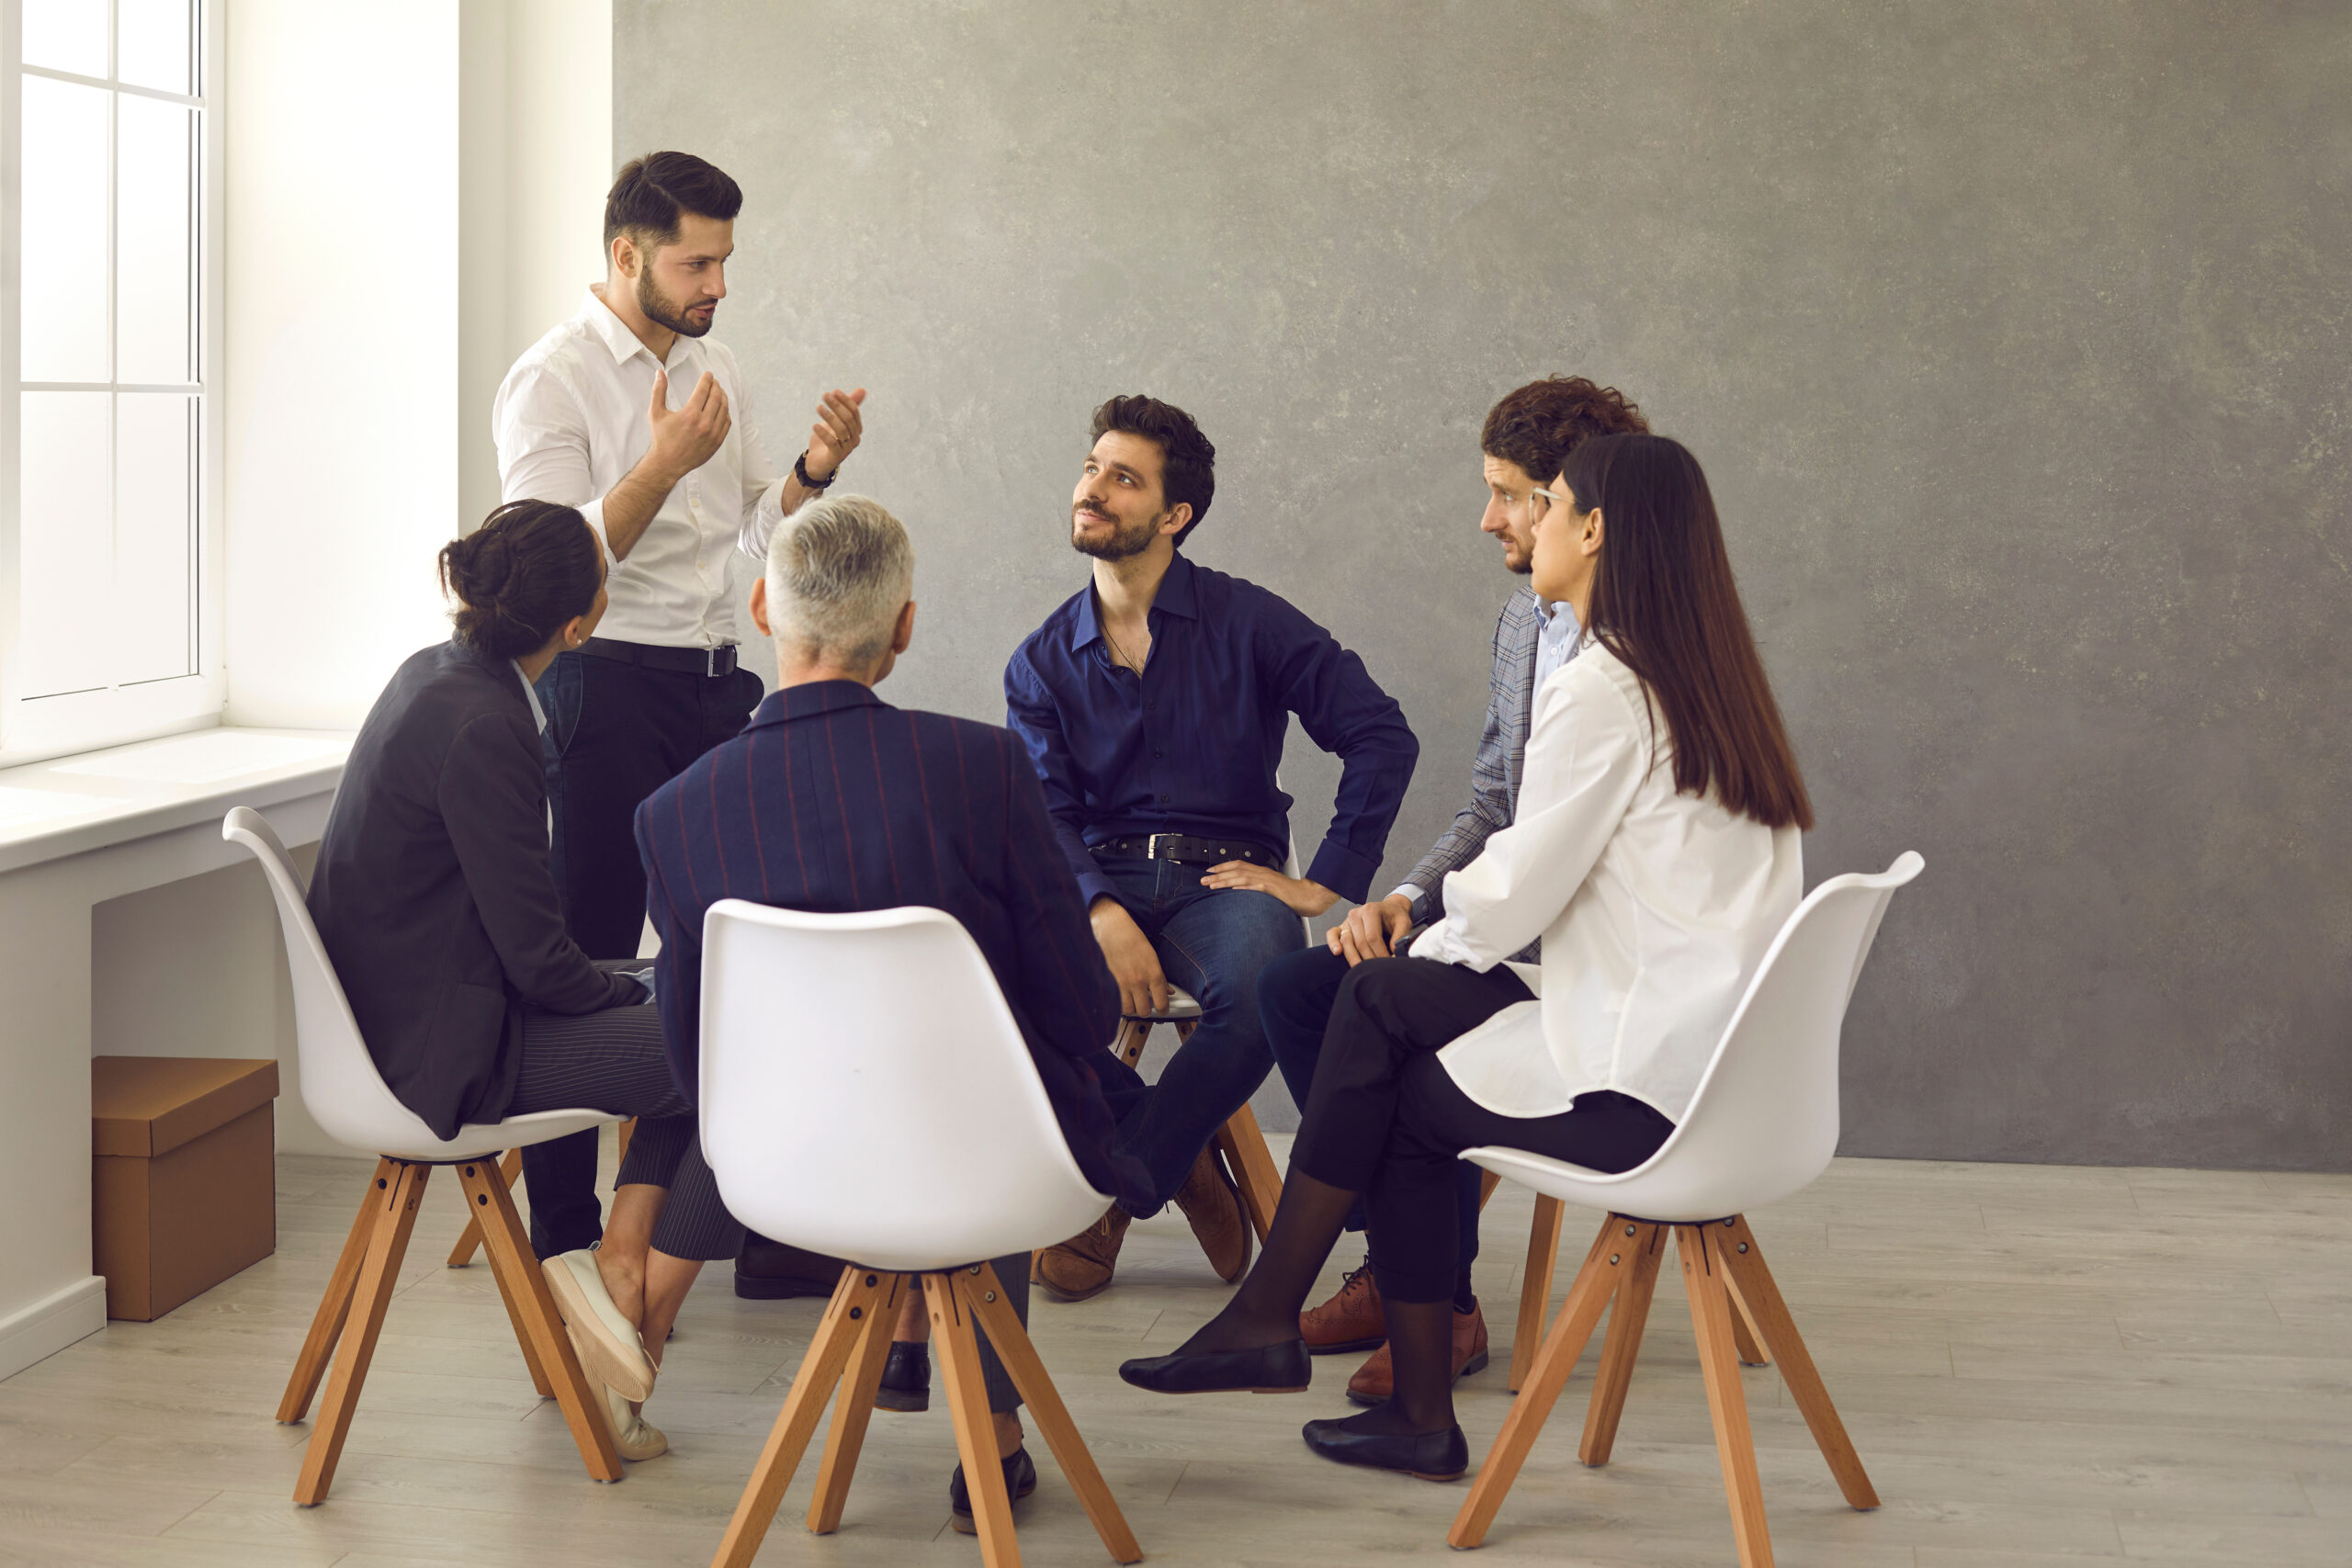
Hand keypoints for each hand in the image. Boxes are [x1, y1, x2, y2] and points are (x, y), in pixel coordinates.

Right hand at [645, 367, 729, 483]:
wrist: (668, 463)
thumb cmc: (661, 438)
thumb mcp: (656, 413)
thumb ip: (658, 391)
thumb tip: (659, 372)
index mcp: (690, 414)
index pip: (704, 390)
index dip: (707, 379)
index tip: (708, 374)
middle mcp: (704, 423)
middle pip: (716, 397)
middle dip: (716, 386)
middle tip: (714, 381)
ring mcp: (713, 433)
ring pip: (724, 409)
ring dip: (723, 397)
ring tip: (719, 391)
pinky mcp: (717, 442)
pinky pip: (727, 423)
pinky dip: (726, 412)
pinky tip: (722, 407)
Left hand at [804, 387, 866, 480]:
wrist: (817, 462)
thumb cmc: (827, 439)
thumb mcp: (836, 420)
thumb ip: (847, 407)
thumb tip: (862, 390)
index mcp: (856, 429)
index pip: (854, 412)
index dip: (845, 401)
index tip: (834, 391)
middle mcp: (854, 439)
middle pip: (848, 419)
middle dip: (837, 405)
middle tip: (825, 396)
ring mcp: (846, 449)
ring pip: (841, 429)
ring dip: (829, 416)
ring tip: (819, 407)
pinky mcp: (836, 457)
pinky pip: (832, 443)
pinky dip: (823, 433)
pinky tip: (814, 425)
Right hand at [1090, 897, 1168, 1016]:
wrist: (1110, 927)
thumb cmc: (1131, 937)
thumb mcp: (1152, 956)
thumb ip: (1160, 977)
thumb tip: (1168, 991)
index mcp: (1153, 973)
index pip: (1162, 1003)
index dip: (1163, 1010)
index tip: (1162, 1010)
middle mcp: (1138, 981)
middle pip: (1144, 1011)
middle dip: (1146, 1010)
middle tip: (1145, 1004)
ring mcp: (1122, 983)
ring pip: (1129, 1010)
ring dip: (1131, 1007)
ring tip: (1132, 1000)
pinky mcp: (1108, 983)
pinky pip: (1115, 1002)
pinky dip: (1118, 1003)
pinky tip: (1120, 996)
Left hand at [1198, 861, 1337, 917]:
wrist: (1310, 896)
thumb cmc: (1292, 895)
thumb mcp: (1271, 888)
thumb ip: (1258, 887)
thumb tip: (1242, 890)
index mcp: (1262, 872)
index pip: (1238, 865)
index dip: (1222, 867)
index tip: (1210, 871)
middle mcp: (1263, 874)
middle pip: (1236, 870)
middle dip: (1217, 874)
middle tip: (1203, 880)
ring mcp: (1267, 881)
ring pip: (1241, 877)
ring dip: (1224, 881)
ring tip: (1211, 885)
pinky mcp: (1273, 890)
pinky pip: (1255, 888)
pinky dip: (1243, 888)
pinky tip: (1233, 890)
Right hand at [1325, 892, 1414, 966]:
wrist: (1389, 909)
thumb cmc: (1395, 917)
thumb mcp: (1404, 922)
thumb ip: (1400, 936)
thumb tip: (1393, 952)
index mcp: (1371, 910)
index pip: (1372, 937)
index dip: (1380, 953)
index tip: (1387, 964)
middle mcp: (1356, 914)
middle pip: (1360, 942)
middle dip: (1369, 959)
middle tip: (1378, 970)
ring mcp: (1347, 920)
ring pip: (1347, 942)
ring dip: (1354, 958)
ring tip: (1361, 970)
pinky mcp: (1341, 926)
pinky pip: (1332, 934)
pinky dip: (1332, 944)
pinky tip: (1337, 953)